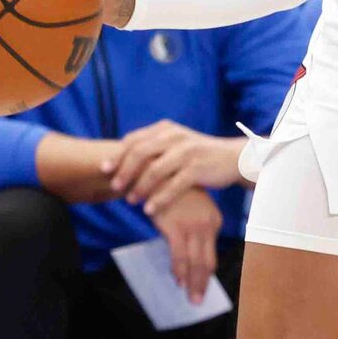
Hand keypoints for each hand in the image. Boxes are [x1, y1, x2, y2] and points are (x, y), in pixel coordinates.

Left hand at [107, 120, 244, 215]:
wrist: (234, 158)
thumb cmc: (199, 154)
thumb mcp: (177, 143)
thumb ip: (154, 146)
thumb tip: (121, 159)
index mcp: (167, 128)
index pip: (134, 140)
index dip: (117, 155)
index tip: (104, 170)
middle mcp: (176, 136)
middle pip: (140, 153)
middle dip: (124, 172)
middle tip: (114, 187)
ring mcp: (188, 152)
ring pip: (155, 170)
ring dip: (139, 187)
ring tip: (131, 201)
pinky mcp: (198, 168)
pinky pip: (173, 186)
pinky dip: (159, 199)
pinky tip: (150, 210)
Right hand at [149, 186, 222, 297]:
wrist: (157, 173)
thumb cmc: (173, 195)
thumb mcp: (190, 212)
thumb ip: (193, 231)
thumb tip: (190, 253)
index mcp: (214, 221)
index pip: (211, 254)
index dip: (206, 274)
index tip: (201, 287)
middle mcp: (207, 225)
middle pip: (207, 262)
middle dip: (202, 284)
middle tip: (198, 301)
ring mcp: (192, 227)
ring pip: (195, 262)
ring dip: (192, 283)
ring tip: (190, 299)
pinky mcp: (175, 227)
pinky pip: (179, 255)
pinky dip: (179, 270)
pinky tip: (178, 281)